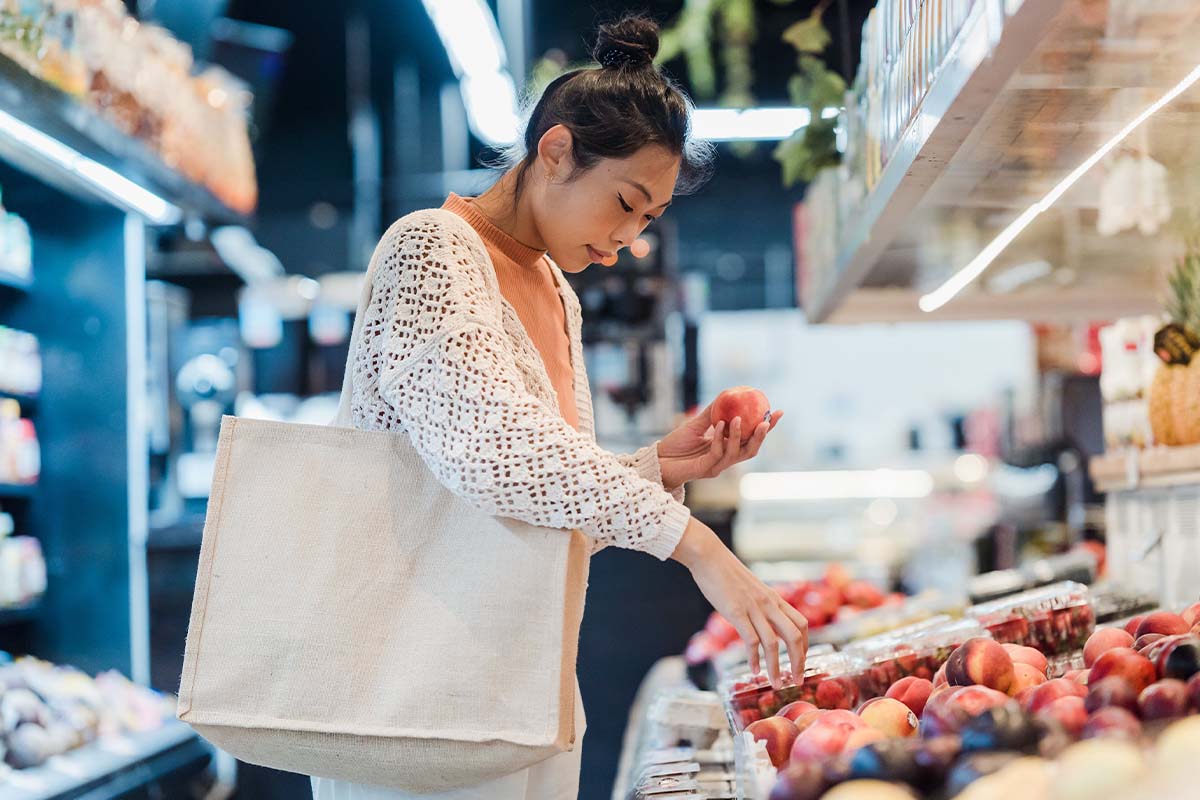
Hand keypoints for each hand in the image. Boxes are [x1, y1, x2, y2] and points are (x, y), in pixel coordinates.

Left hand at [656, 402, 782, 490]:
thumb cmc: (676, 444)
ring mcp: (717, 466)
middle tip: (766, 421)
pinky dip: (720, 438)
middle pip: (751, 449)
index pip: (751, 438)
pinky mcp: (706, 469)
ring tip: (738, 418)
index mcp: (726, 448)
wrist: (659, 460)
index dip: (766, 427)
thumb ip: (712, 413)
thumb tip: (727, 394)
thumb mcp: (696, 424)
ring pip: (736, 453)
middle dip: (761, 436)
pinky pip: (717, 453)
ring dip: (739, 435)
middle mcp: (725, 459)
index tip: (777, 412)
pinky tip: (719, 425)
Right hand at [672, 517, 807, 684]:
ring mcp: (753, 608)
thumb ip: (760, 604)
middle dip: (799, 662)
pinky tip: (753, 669)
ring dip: (777, 667)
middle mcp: (769, 604)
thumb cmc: (726, 572)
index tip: (801, 662)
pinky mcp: (736, 612)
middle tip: (797, 681)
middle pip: (795, 636)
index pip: (801, 624)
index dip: (805, 645)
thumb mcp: (751, 588)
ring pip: (774, 643)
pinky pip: (751, 640)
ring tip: (776, 683)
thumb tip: (761, 620)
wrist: (709, 556)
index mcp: (774, 598)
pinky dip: (754, 659)